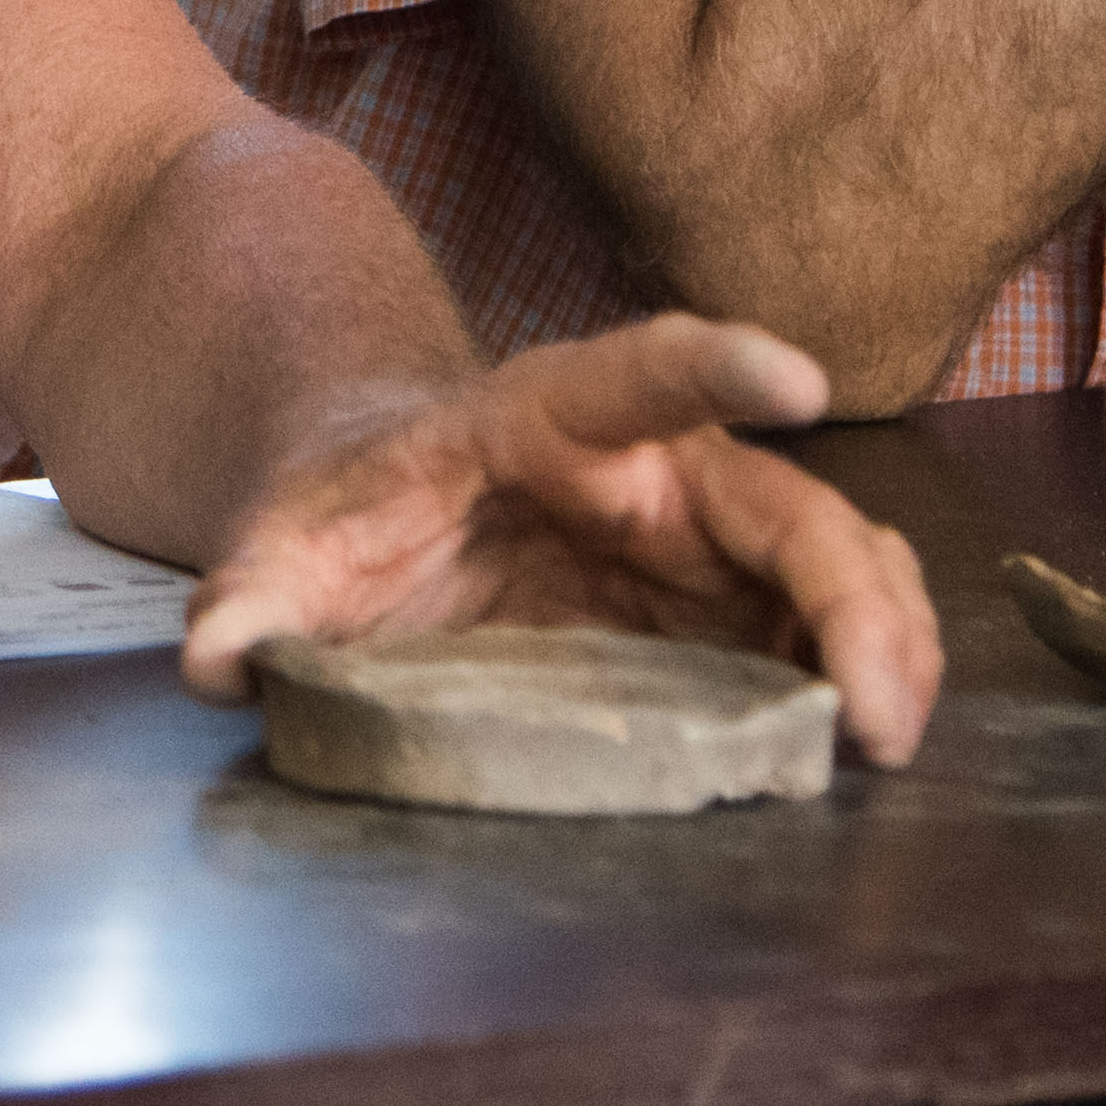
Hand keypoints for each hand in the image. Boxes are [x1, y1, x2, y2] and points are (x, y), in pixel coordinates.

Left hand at [178, 316, 939, 765]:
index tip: (800, 380)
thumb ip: (252, 591)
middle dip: (851, 595)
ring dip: (885, 640)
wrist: (395, 514)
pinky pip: (828, 620)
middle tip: (877, 713)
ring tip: (888, 736)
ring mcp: (704, 534)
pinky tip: (870, 738)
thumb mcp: (290, 543)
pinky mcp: (730, 601)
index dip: (718, 366)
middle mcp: (654, 464)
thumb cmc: (354, 515)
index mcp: (545, 417)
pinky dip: (868, 672)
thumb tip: (217, 654)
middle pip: (787, 503)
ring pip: (837, 558)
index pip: (640, 371)